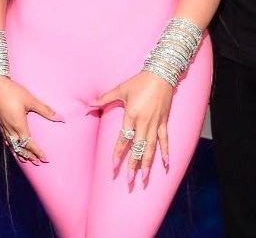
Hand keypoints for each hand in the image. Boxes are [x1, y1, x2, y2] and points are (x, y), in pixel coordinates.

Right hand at [0, 75, 62, 164]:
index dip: (37, 152)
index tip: (44, 159)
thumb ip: (45, 110)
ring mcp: (3, 127)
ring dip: (19, 154)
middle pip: (20, 148)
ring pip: (11, 146)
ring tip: (26, 160)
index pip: (29, 144)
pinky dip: (11, 147)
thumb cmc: (13, 92)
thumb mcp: (31, 100)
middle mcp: (10, 130)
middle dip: (29, 156)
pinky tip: (12, 147)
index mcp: (19, 125)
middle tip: (37, 162)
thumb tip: (60, 118)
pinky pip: (5, 141)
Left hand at [91, 71, 173, 185]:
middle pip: (137, 147)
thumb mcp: (121, 89)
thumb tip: (89, 103)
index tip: (113, 166)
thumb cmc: (139, 81)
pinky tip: (166, 164)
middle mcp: (144, 122)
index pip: (124, 138)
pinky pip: (165, 139)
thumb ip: (105, 98)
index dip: (118, 153)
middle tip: (129, 181)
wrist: (160, 74)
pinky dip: (166, 151)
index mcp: (132, 115)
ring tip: (144, 178)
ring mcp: (155, 123)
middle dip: (133, 165)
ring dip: (147, 163)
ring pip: (150, 147)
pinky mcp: (164, 121)